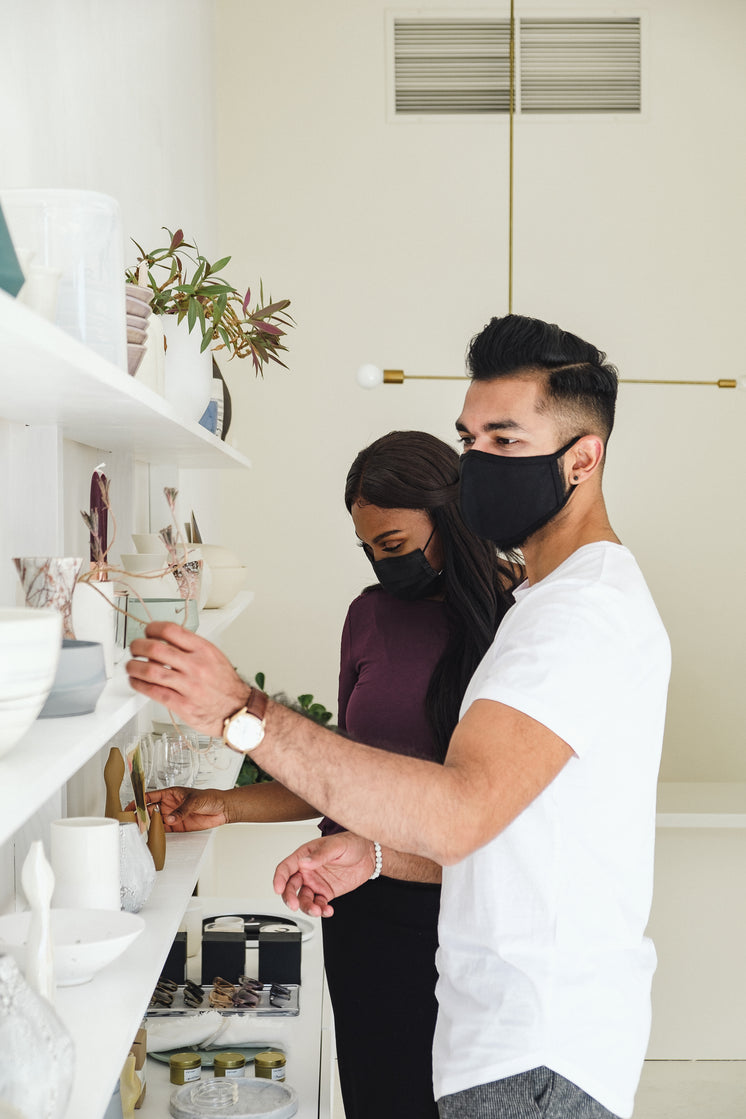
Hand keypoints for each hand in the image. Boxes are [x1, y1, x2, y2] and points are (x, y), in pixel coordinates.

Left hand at [126, 622, 249, 736]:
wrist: (239, 711)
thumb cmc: (226, 686)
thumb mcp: (214, 657)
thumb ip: (192, 648)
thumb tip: (167, 640)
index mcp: (204, 650)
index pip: (172, 630)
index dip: (153, 628)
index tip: (147, 631)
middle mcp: (196, 666)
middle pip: (156, 649)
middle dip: (138, 646)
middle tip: (134, 648)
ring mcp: (189, 686)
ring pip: (150, 671)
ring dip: (134, 667)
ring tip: (131, 666)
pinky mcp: (182, 705)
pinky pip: (154, 692)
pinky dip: (139, 685)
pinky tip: (136, 682)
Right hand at [137, 787, 230, 831]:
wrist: (222, 809)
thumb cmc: (209, 798)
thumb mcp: (194, 801)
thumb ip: (182, 810)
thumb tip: (169, 819)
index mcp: (170, 794)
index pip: (150, 796)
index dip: (139, 801)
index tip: (130, 807)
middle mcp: (168, 805)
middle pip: (150, 810)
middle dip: (141, 816)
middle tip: (133, 823)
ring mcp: (172, 816)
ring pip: (155, 821)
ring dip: (147, 826)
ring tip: (139, 832)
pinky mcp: (177, 826)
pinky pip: (163, 830)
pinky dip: (157, 834)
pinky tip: (151, 837)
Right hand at [273, 832, 375, 917]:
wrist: (369, 855)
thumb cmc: (351, 843)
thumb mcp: (336, 846)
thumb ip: (320, 855)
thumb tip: (304, 862)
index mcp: (305, 855)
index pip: (286, 868)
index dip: (279, 878)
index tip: (278, 889)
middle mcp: (307, 871)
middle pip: (291, 887)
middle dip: (290, 898)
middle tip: (294, 905)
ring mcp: (316, 883)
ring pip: (304, 899)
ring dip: (307, 907)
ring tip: (317, 910)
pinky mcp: (326, 893)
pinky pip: (319, 904)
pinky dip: (321, 910)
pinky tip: (327, 910)